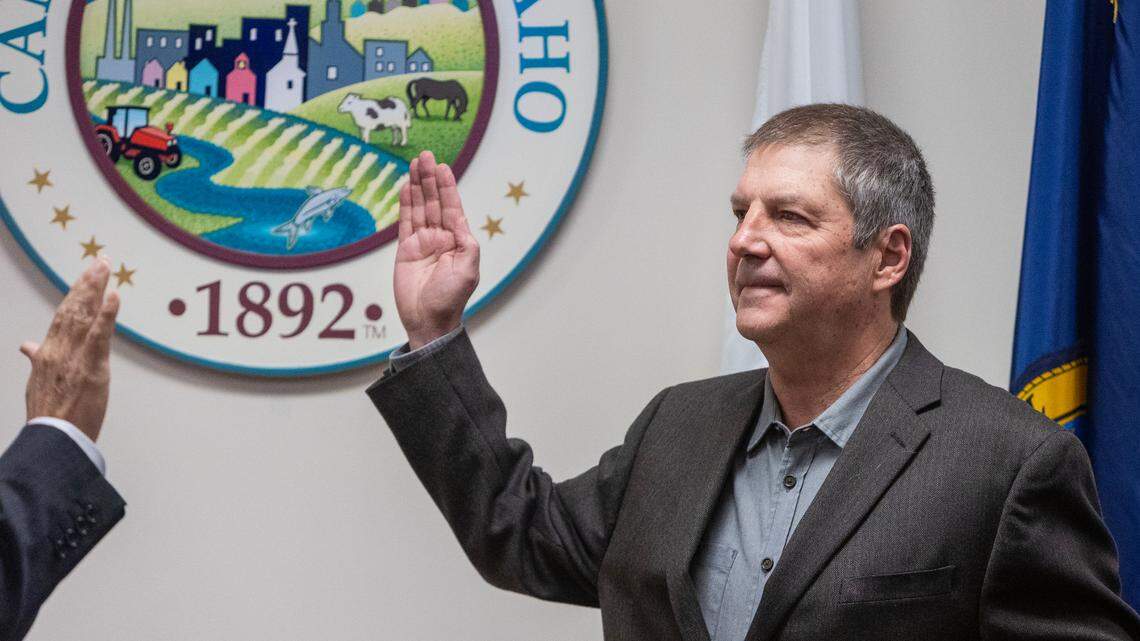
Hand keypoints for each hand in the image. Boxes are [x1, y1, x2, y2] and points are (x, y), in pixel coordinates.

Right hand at [20, 258, 119, 441]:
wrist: (53, 439)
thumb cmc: (50, 414)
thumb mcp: (38, 381)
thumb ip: (37, 359)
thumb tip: (27, 345)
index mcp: (48, 353)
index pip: (63, 316)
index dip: (75, 294)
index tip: (86, 276)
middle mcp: (58, 350)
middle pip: (73, 309)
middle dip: (87, 283)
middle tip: (100, 261)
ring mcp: (74, 357)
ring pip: (84, 316)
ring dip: (95, 289)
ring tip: (104, 268)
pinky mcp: (90, 368)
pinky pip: (99, 336)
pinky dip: (106, 315)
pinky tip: (114, 296)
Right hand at [393, 150, 479, 348]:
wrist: (428, 321)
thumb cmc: (451, 299)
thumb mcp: (468, 271)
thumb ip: (467, 244)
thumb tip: (462, 222)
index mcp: (458, 241)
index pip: (452, 207)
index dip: (447, 187)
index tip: (442, 167)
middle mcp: (441, 238)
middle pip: (434, 202)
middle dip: (430, 179)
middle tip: (425, 156)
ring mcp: (423, 242)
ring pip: (419, 207)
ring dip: (417, 186)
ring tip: (414, 163)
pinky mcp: (406, 249)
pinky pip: (405, 222)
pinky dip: (404, 204)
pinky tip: (404, 187)